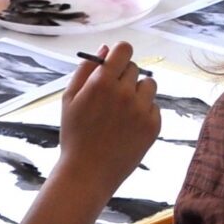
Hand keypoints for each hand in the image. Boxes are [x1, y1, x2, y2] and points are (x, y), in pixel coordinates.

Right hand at [55, 44, 159, 204]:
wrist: (87, 174)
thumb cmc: (75, 135)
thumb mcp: (69, 99)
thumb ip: (86, 70)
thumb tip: (105, 49)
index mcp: (103, 82)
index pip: (124, 49)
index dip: (120, 55)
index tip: (116, 64)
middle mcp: (125, 93)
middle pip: (135, 68)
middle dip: (124, 77)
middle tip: (111, 98)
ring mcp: (141, 110)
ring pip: (149, 85)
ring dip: (138, 92)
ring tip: (121, 112)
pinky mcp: (153, 126)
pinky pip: (154, 107)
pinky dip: (144, 113)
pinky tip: (127, 127)